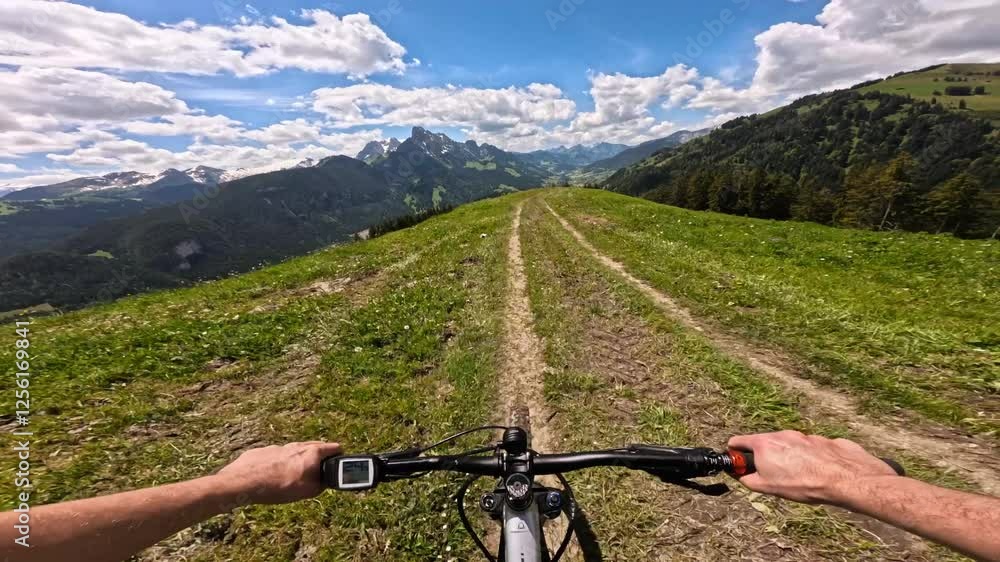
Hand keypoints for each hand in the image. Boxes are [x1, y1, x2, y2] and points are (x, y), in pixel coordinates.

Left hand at [214, 441, 341, 505]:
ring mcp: (279, 447)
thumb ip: (320, 484)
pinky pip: (277, 456)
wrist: (243, 482)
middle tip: (320, 470)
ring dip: (298, 460)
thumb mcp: (307, 491)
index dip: (340, 457)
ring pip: (295, 451)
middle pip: (315, 447)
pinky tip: (273, 477)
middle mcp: (297, 445)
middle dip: (320, 457)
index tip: (340, 464)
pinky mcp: (263, 451)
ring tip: (294, 476)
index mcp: (311, 452)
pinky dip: (279, 464)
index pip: (334, 448)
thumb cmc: (277, 487)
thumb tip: (325, 481)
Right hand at [728, 431, 897, 504]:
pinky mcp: (823, 440)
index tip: (737, 462)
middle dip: (766, 458)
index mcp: (764, 443)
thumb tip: (743, 478)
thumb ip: (749, 480)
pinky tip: (817, 473)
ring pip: (789, 446)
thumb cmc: (804, 483)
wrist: (843, 478)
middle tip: (772, 475)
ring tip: (799, 477)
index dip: (734, 452)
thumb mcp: (768, 488)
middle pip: (765, 443)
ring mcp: (804, 435)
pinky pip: (810, 449)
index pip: (738, 441)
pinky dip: (810, 459)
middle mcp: (782, 434)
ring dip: (789, 458)